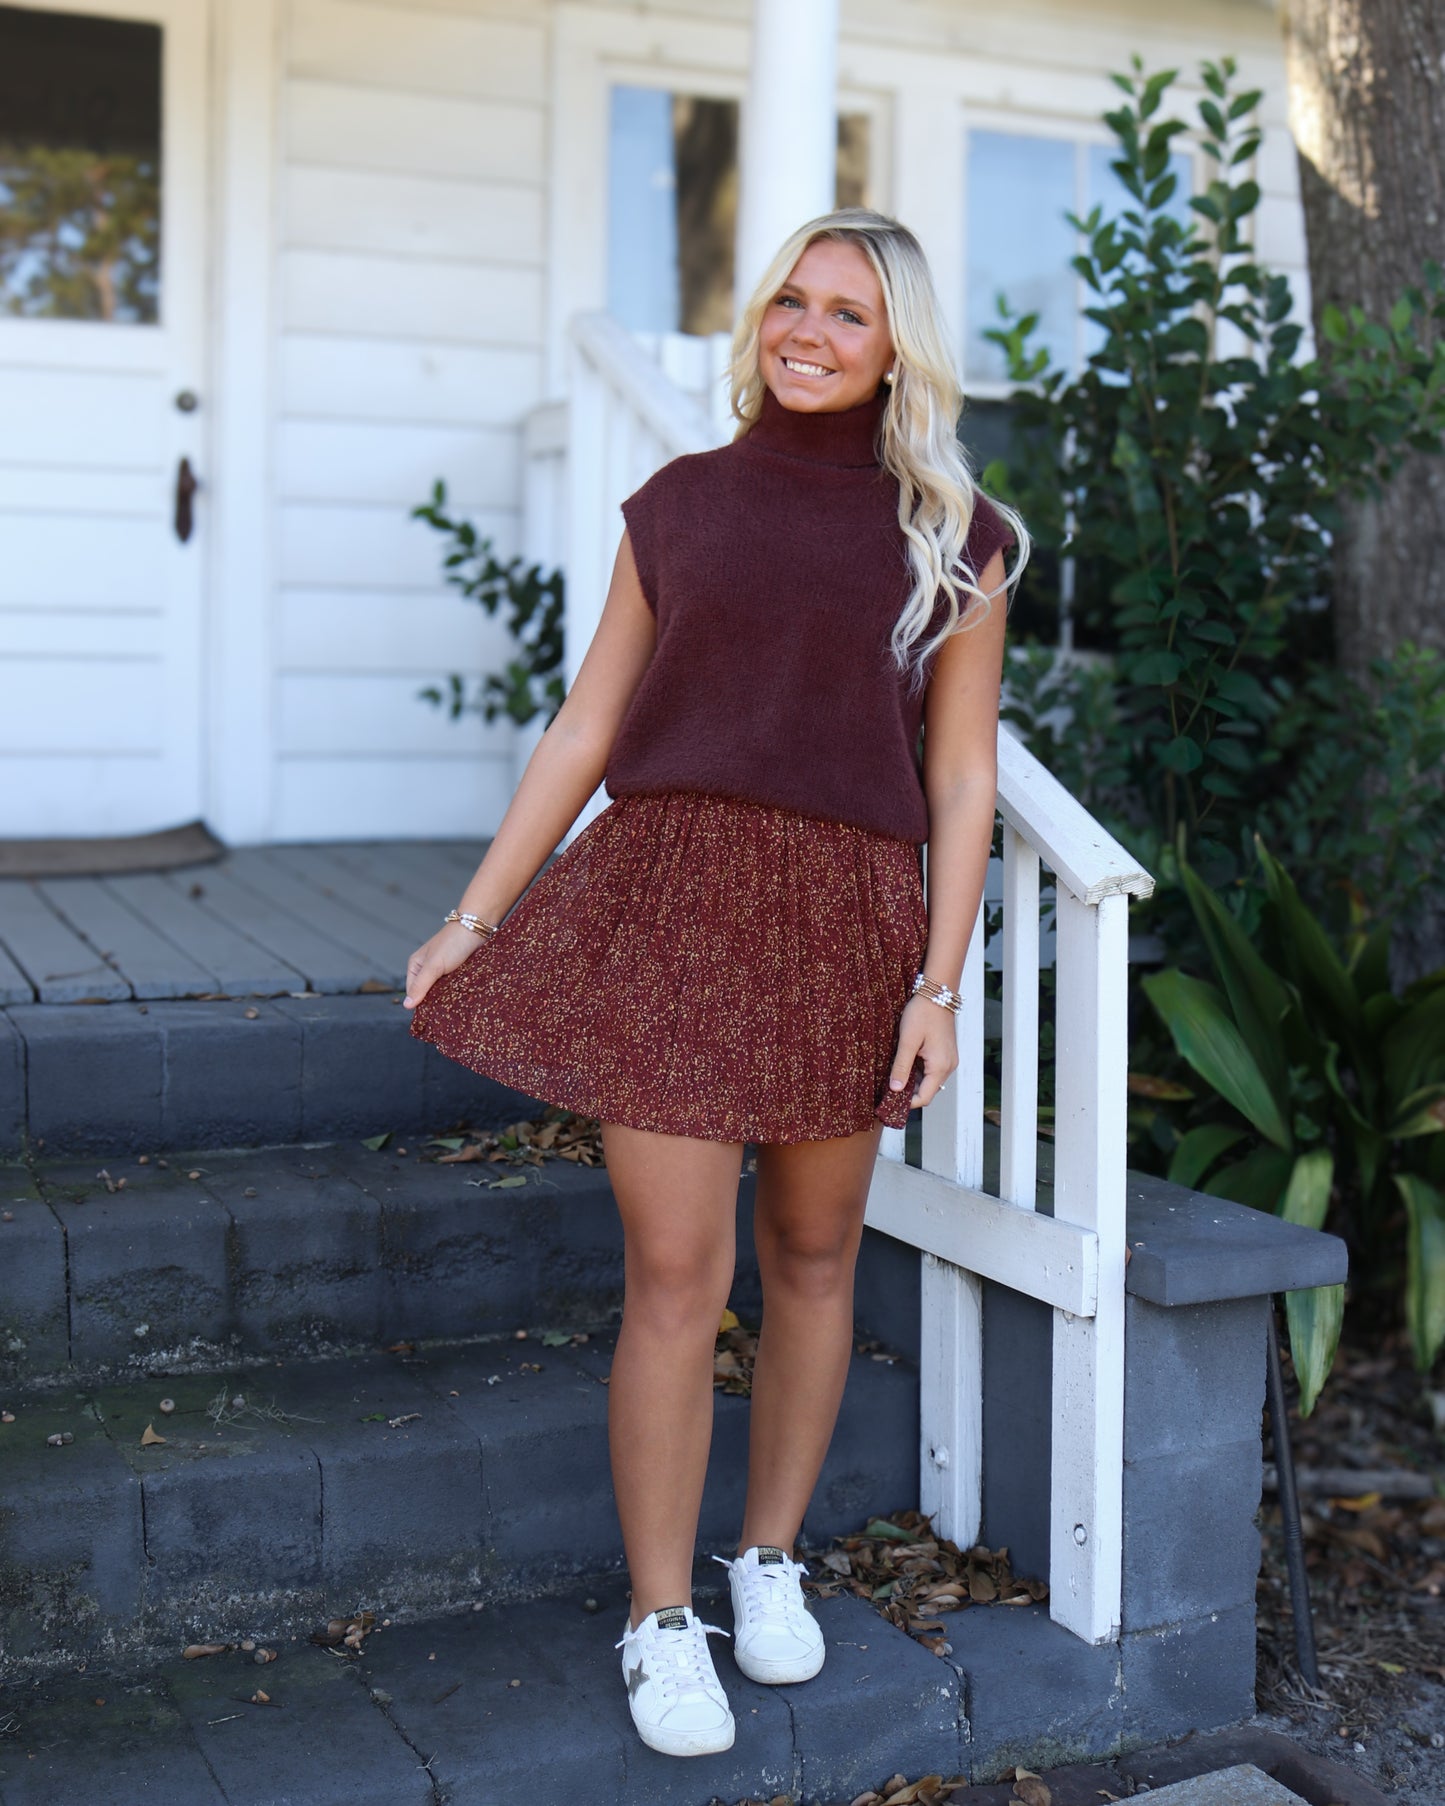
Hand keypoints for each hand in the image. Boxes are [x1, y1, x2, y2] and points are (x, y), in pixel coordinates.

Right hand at [403, 922, 488, 1009]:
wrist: (477, 928)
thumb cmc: (453, 943)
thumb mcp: (434, 965)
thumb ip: (420, 985)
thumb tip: (407, 1005)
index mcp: (416, 966)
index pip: (412, 992)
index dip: (420, 1002)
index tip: (432, 1011)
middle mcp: (428, 970)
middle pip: (427, 993)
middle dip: (436, 1000)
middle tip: (445, 1006)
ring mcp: (443, 972)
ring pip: (442, 992)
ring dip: (448, 996)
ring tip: (455, 1001)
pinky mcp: (457, 973)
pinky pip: (454, 987)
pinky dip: (458, 991)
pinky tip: (463, 995)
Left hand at [887, 994, 958, 1108]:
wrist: (937, 994)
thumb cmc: (922, 1014)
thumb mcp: (907, 1041)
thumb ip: (901, 1067)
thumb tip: (895, 1090)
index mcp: (940, 1066)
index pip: (924, 1098)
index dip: (907, 1103)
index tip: (888, 1101)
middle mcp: (948, 1066)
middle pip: (927, 1090)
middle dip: (908, 1092)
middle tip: (887, 1088)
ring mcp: (948, 1060)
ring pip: (928, 1080)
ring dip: (912, 1080)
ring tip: (894, 1073)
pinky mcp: (945, 1053)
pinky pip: (931, 1069)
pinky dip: (918, 1070)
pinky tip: (905, 1062)